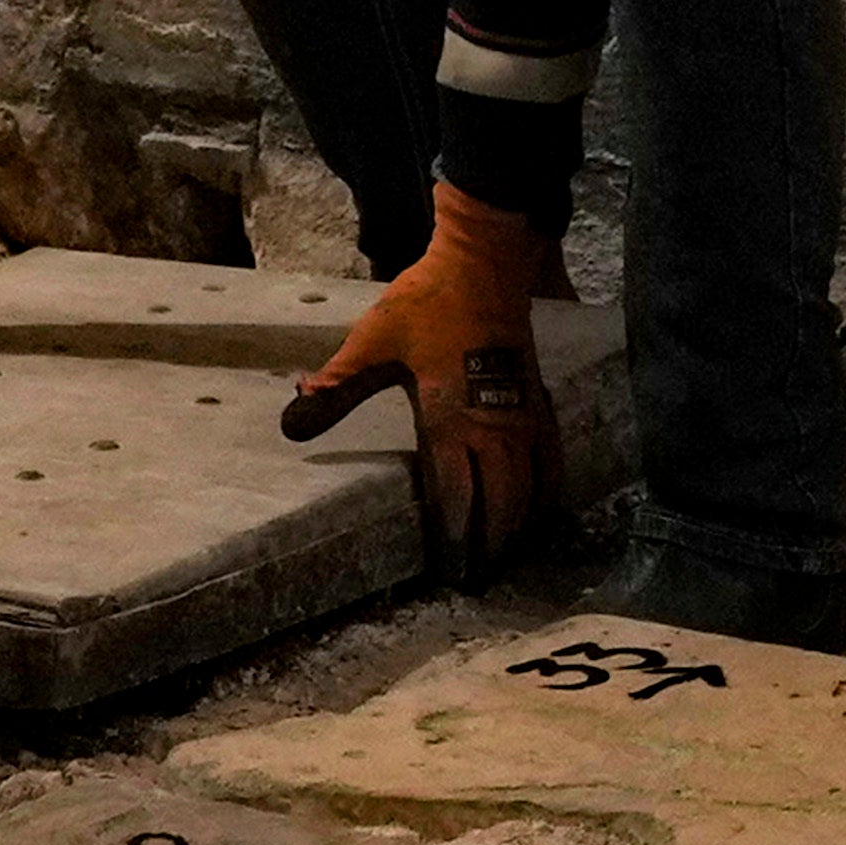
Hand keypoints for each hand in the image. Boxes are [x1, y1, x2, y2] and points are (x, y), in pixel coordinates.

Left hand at [282, 191, 574, 574]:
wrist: (484, 264)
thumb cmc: (428, 303)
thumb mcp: (373, 343)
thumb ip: (337, 386)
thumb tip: (294, 418)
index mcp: (450, 420)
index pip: (456, 497)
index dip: (454, 538)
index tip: (451, 572)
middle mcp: (492, 428)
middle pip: (498, 504)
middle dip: (489, 546)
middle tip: (480, 580)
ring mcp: (521, 416)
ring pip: (529, 489)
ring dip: (519, 527)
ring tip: (510, 559)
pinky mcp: (538, 401)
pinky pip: (551, 459)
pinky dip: (548, 491)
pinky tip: (544, 510)